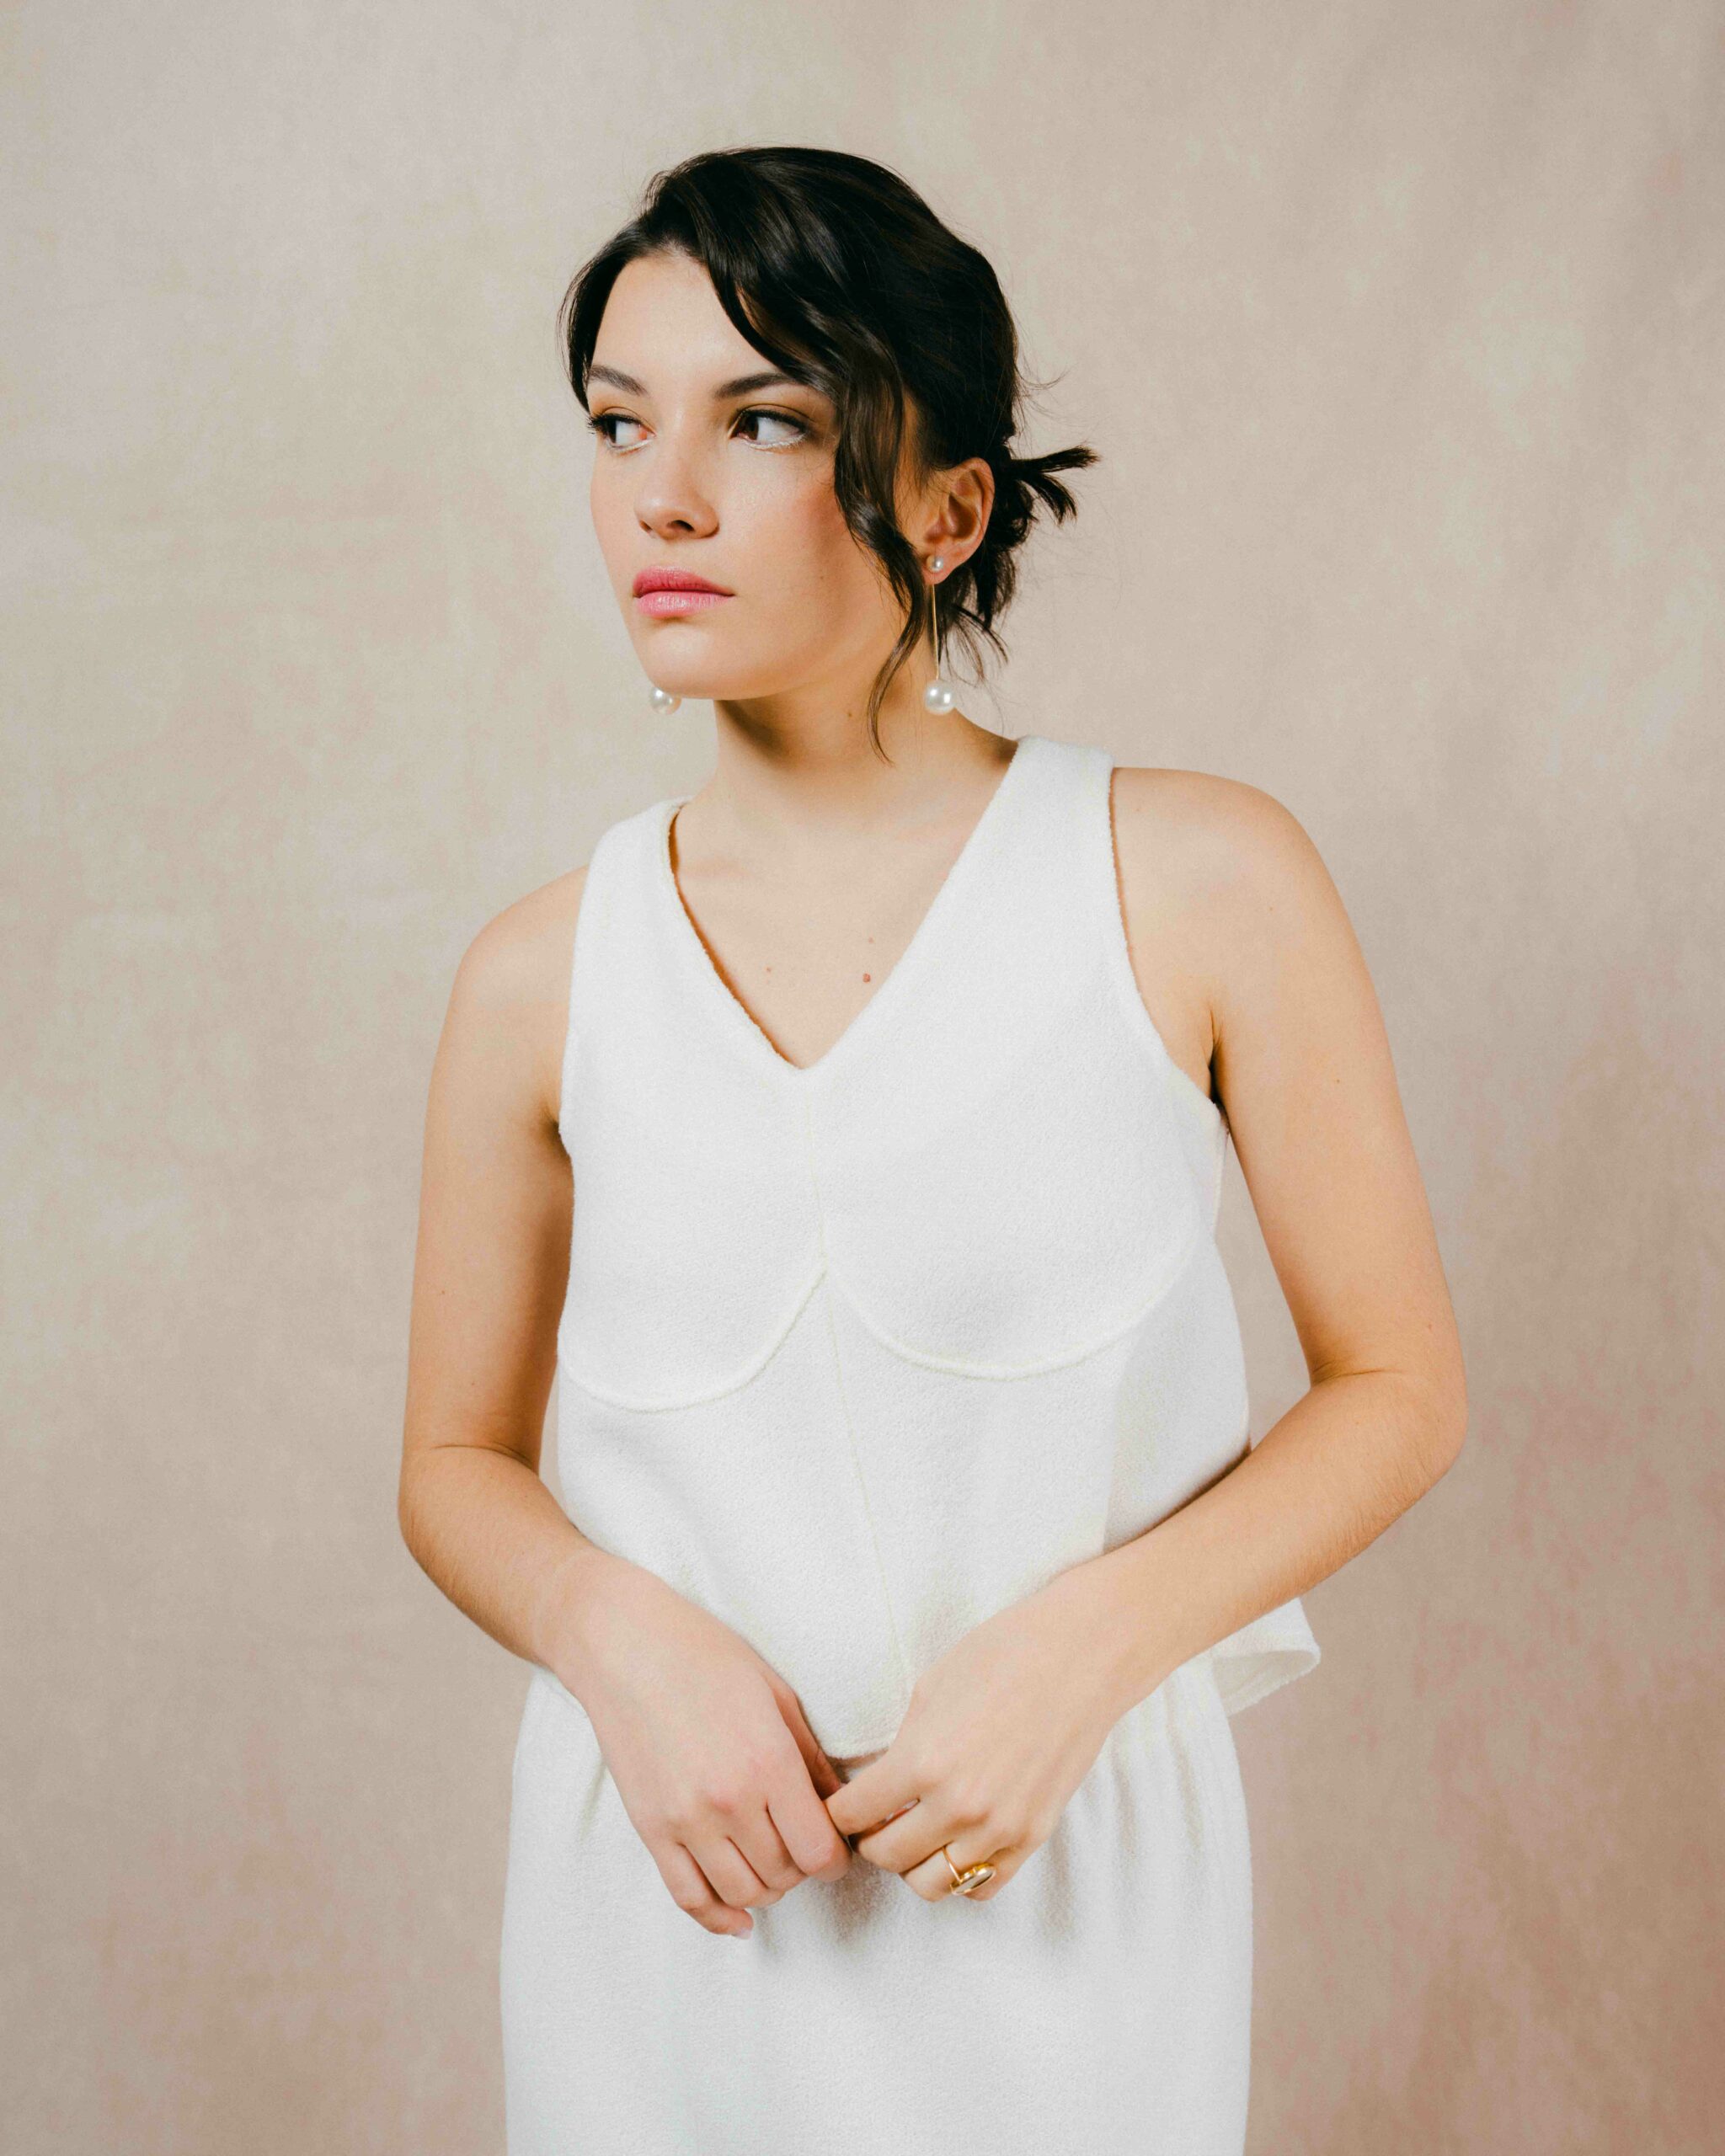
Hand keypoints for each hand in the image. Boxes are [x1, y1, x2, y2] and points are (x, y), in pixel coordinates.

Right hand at [559, 1559, 853, 1936]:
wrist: (625, 1645)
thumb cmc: (707, 1657)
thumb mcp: (777, 1695)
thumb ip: (813, 1760)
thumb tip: (843, 1806)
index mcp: (768, 1764)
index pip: (819, 1853)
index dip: (837, 1858)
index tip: (837, 1846)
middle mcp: (728, 1802)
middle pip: (784, 1876)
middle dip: (803, 1868)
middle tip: (803, 1844)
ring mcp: (684, 1821)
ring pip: (742, 1894)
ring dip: (766, 1889)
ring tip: (771, 1860)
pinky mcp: (650, 1829)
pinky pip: (688, 1897)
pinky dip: (718, 1917)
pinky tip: (737, 1915)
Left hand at [823, 1570, 1134, 1901]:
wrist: (1079, 1656)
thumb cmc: (1002, 1656)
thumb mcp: (930, 1690)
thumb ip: (902, 1746)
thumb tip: (882, 1783)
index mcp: (922, 1762)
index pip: (852, 1815)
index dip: (838, 1809)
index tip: (842, 1803)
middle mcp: (957, 1806)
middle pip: (885, 1856)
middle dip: (870, 1839)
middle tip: (874, 1820)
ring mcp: (998, 1829)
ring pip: (931, 1884)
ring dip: (912, 1863)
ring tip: (914, 1834)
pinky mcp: (1032, 1837)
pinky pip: (981, 1888)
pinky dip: (960, 1875)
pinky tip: (955, 1843)